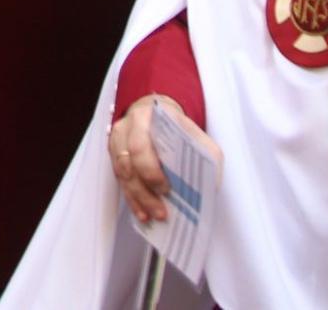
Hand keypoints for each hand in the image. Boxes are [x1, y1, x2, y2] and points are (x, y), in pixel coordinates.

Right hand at [109, 94, 219, 224]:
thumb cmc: (174, 124)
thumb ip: (202, 150)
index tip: (166, 188)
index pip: (140, 146)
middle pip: (129, 163)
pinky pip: (120, 181)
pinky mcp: (115, 155)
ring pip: (123, 175)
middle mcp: (127, 129)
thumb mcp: (191, 130)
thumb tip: (212, 181)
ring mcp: (117, 142)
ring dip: (139, 199)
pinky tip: (143, 212)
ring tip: (154, 215)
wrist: (154, 112)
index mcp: (146, 117)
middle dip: (145, 191)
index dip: (150, 170)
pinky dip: (132, 199)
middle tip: (161, 209)